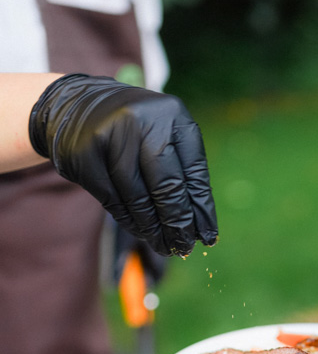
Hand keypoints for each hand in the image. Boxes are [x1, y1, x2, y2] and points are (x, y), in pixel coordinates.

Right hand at [29, 73, 217, 256]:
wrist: (75, 106)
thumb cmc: (134, 130)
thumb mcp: (164, 134)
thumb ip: (182, 170)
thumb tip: (200, 224)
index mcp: (172, 115)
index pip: (194, 172)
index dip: (201, 208)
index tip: (207, 235)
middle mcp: (143, 121)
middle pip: (167, 186)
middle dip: (178, 223)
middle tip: (184, 246)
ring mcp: (111, 137)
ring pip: (139, 198)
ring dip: (153, 228)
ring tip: (164, 245)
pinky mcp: (85, 156)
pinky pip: (113, 200)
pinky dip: (129, 220)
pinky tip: (140, 231)